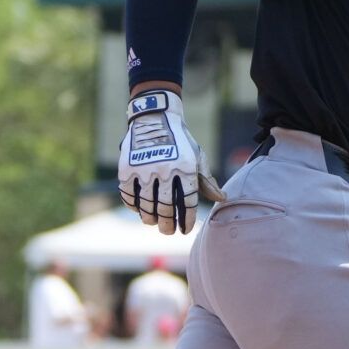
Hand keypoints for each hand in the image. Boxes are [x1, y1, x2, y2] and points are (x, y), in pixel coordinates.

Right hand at [119, 89, 210, 234]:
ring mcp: (145, 169)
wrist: (155, 117)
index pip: (188, 203)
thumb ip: (206, 181)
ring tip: (154, 223)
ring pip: (146, 205)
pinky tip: (139, 210)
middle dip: (168, 225)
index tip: (185, 229)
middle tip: (168, 231)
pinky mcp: (127, 168)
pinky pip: (128, 195)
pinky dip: (133, 206)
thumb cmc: (180, 141)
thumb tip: (221, 199)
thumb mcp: (197, 157)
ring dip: (150, 219)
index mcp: (186, 168)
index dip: (187, 220)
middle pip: (166, 208)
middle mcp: (166, 170)